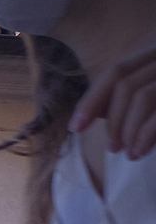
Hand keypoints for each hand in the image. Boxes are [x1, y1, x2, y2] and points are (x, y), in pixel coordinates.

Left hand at [71, 45, 155, 159]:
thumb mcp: (154, 88)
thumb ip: (131, 94)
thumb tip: (95, 112)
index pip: (117, 71)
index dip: (91, 99)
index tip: (75, 127)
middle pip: (126, 83)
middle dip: (112, 120)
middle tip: (111, 146)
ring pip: (143, 96)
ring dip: (127, 129)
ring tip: (127, 153)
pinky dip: (145, 134)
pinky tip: (139, 150)